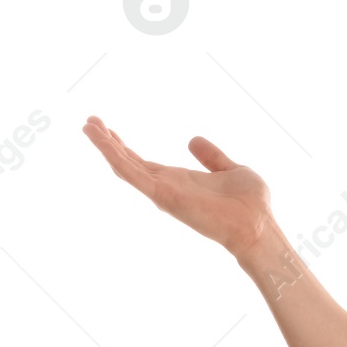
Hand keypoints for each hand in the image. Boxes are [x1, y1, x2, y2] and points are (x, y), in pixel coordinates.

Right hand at [82, 115, 273, 258]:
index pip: (143, 162)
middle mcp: (166, 186)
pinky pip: (133, 175)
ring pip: (125, 167)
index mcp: (179, 180)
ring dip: (105, 147)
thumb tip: (193, 140)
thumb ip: (211, 157)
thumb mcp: (231, 170)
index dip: (124, 146)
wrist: (258, 224)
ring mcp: (163, 192)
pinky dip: (116, 157)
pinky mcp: (163, 196)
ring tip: (87, 126)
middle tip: (89, 121)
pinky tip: (103, 142)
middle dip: (108, 143)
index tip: (107, 128)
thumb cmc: (250, 203)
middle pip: (128, 162)